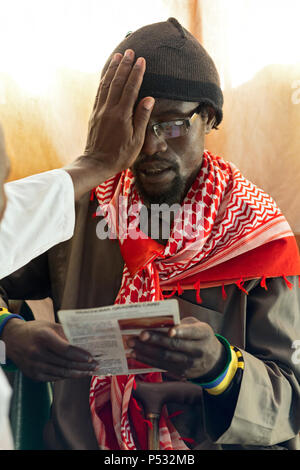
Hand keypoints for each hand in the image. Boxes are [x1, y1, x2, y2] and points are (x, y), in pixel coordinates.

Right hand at [1, 319, 97, 381]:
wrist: (12, 340)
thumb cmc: (35, 330)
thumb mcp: (49, 326)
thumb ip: (66, 333)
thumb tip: (84, 341)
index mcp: (43, 337)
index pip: (65, 349)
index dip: (79, 355)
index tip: (91, 357)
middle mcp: (37, 353)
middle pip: (65, 363)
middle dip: (83, 366)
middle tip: (96, 366)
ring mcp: (34, 366)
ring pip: (61, 373)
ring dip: (77, 374)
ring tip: (89, 372)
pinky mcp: (33, 375)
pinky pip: (54, 377)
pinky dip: (66, 376)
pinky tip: (76, 374)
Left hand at [84, 49, 153, 172]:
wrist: (97, 163)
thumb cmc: (120, 155)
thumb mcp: (136, 140)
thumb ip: (142, 118)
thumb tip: (148, 98)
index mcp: (122, 115)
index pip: (130, 89)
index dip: (136, 73)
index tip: (142, 60)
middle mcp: (109, 109)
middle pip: (117, 82)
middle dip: (125, 65)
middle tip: (131, 51)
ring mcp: (100, 110)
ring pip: (106, 84)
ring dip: (113, 68)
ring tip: (118, 56)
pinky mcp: (95, 113)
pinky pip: (99, 92)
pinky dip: (104, 80)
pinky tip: (107, 73)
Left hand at [128, 317, 227, 379]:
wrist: (214, 361)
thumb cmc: (200, 337)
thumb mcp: (198, 326)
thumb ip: (182, 324)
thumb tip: (158, 323)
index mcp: (204, 334)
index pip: (192, 333)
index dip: (181, 331)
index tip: (169, 331)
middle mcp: (198, 350)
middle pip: (174, 345)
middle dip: (155, 340)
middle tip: (140, 335)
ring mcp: (189, 363)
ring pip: (165, 357)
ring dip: (146, 351)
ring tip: (132, 344)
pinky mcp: (181, 372)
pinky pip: (162, 366)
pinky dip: (148, 360)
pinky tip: (136, 354)